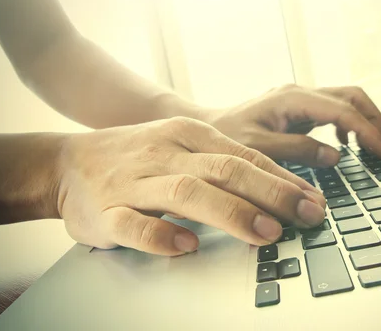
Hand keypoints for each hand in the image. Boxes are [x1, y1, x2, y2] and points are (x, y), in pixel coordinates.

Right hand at [56, 117, 325, 255]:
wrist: (68, 163)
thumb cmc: (137, 156)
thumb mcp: (183, 146)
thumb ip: (224, 164)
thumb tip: (280, 189)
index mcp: (187, 134)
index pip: (244, 156)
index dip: (282, 179)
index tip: (312, 200)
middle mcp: (165, 153)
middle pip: (225, 170)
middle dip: (271, 193)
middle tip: (305, 215)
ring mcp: (135, 182)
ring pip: (187, 193)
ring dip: (231, 213)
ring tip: (265, 233)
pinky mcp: (107, 212)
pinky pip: (135, 225)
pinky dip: (162, 236)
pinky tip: (186, 246)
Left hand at [207, 84, 380, 166]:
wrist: (208, 129)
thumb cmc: (226, 137)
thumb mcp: (257, 148)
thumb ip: (297, 150)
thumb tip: (336, 154)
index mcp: (292, 99)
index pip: (343, 110)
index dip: (368, 132)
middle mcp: (300, 93)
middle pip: (352, 95)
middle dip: (373, 120)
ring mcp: (300, 99)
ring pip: (346, 99)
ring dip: (364, 120)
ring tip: (371, 148)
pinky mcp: (299, 109)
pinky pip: (333, 110)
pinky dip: (347, 124)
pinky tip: (343, 144)